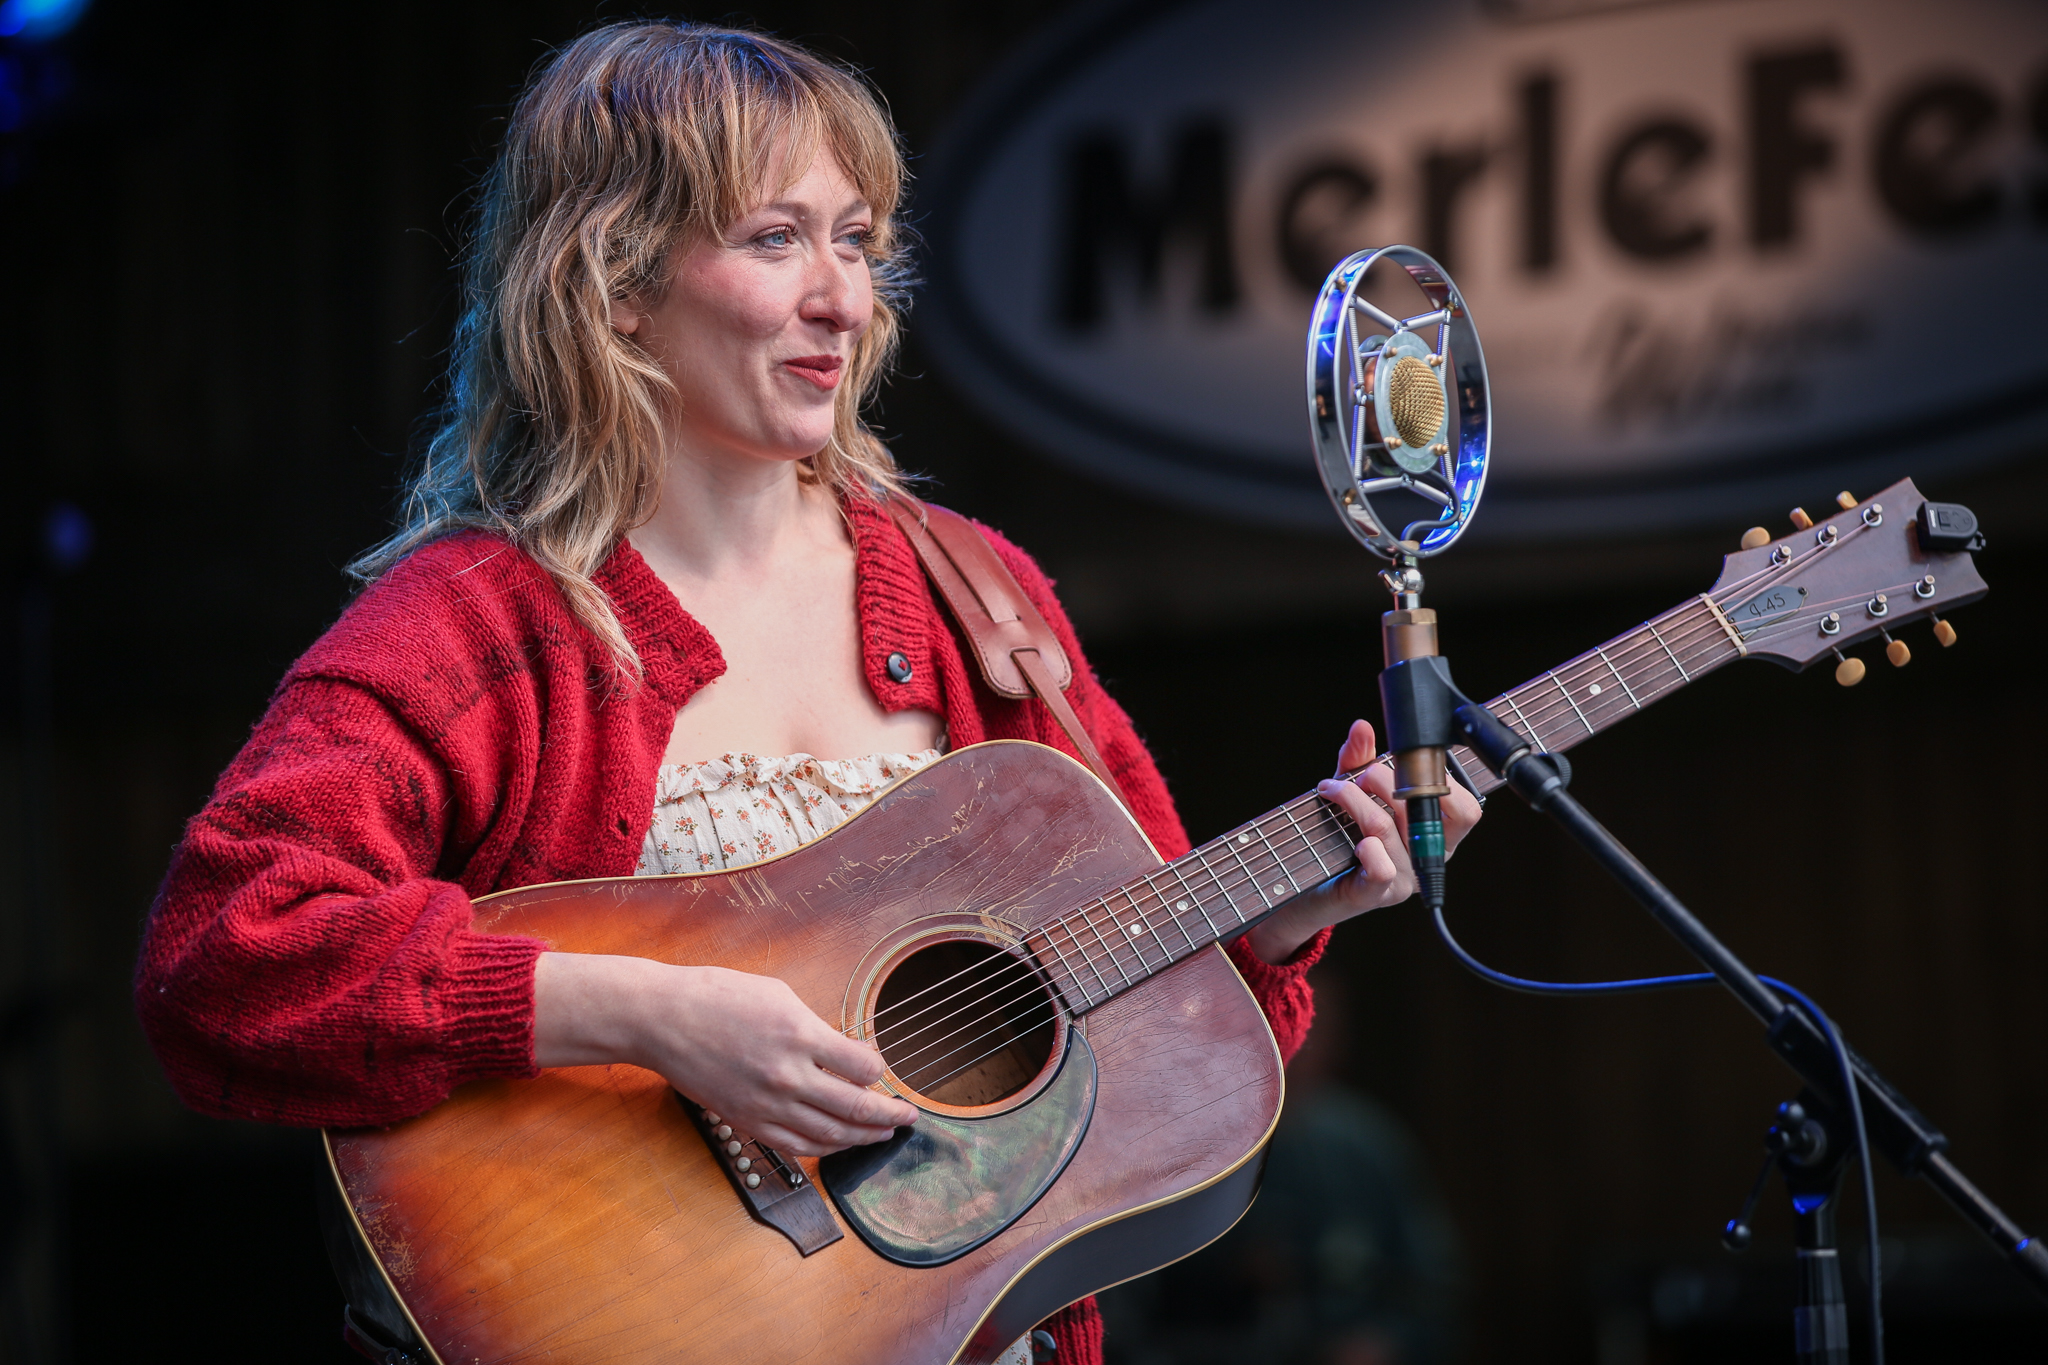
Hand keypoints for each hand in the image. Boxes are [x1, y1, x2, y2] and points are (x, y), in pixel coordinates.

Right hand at [533, 953, 917, 1156]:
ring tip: (883, 1134)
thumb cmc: (718, 997)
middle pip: (856, 1108)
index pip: (863, 1067)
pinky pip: (797, 1146)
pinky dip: (825, 1149)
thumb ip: (817, 1028)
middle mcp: (788, 1075)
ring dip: (863, 1138)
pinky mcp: (749, 1121)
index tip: (885, 1071)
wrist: (664, 1021)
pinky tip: (839, 1144)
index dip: (882, 1073)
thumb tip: (847, 1053)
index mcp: (800, 1035)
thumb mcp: (779, 995)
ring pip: (830, 1135)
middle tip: (909, 1117)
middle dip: (889, 1116)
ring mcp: (767, 1104)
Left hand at [1244, 719, 1481, 963]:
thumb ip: (1360, 760)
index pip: (1466, 810)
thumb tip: (1362, 727)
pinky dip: (1367, 846)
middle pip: (1421, 809)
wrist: (1314, 886)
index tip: (1403, 764)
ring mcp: (1403, 879)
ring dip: (1353, 799)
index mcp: (1437, 835)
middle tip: (1358, 774)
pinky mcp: (1376, 893)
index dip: (1440, 781)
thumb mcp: (1354, 792)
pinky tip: (1353, 837)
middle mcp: (1427, 858)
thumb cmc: (1343, 837)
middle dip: (1383, 778)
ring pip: (1385, 828)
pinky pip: (1381, 867)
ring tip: (1332, 789)